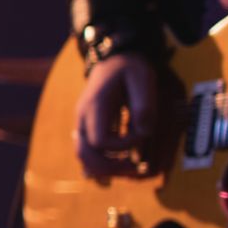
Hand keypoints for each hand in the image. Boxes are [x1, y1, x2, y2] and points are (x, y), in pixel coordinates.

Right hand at [74, 52, 158, 179]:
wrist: (114, 59)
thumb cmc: (130, 68)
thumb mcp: (142, 78)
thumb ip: (144, 104)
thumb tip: (145, 132)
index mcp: (95, 106)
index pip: (100, 141)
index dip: (124, 145)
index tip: (143, 134)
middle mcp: (83, 117)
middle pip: (85, 154)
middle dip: (110, 167)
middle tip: (135, 168)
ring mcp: (83, 122)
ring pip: (83, 156)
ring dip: (105, 168)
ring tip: (131, 169)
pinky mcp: (89, 127)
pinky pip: (87, 151)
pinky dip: (101, 163)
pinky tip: (118, 166)